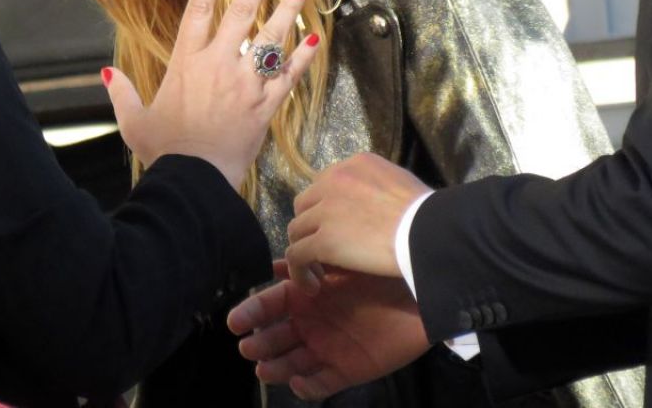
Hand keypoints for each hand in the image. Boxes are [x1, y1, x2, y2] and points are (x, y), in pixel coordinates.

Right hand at [104, 0, 317, 188]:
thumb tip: (107, 73)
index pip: (198, 10)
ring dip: (289, 9)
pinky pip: (288, 76)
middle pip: (241, 13)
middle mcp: (218, 65)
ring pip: (271, 38)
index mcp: (186, 63)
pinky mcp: (265, 106)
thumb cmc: (164, 151)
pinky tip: (315, 40)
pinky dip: (302, 58)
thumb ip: (122, 92)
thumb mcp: (134, 121)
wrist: (195, 180)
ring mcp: (245, 84)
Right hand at [228, 261, 429, 400]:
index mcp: (306, 297)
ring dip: (277, 367)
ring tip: (263, 369)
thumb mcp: (339, 264)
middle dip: (261, 343)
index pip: (270, 306)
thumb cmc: (374, 272)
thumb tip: (275, 267)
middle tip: (247, 347)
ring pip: (295, 363)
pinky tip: (298, 382)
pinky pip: (323, 383)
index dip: (251, 313)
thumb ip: (308, 267)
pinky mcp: (350, 369)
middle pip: (278, 338)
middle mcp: (312, 323)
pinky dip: (308, 387)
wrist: (418, 291)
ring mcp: (329, 348)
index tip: (234, 321)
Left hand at [285, 152, 431, 288]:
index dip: (325, 209)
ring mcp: (325, 211)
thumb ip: (376, 188)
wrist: (430, 233)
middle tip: (323, 249)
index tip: (336, 228)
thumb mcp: (400, 184)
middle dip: (311, 226)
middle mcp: (332, 181)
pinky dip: (299, 272)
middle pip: (305, 205)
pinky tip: (311, 286)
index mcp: (354, 165)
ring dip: (304, 249)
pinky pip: (297, 256)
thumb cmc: (428, 213)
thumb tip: (374, 206)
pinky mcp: (324, 241)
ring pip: (297, 230)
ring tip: (318, 271)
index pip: (324, 186)